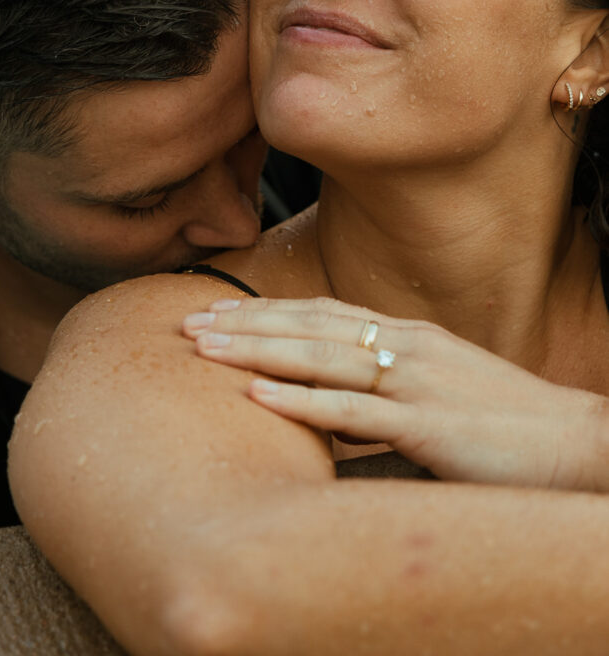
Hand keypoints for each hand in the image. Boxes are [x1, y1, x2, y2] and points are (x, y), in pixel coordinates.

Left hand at [183, 296, 608, 491]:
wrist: (579, 444)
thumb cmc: (509, 425)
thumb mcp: (440, 397)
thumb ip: (385, 398)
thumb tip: (332, 417)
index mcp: (409, 336)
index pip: (322, 313)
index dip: (267, 311)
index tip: (219, 311)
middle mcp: (407, 346)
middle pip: (309, 326)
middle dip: (244, 323)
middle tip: (185, 321)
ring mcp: (416, 381)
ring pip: (319, 358)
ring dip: (254, 350)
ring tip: (201, 347)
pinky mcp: (428, 425)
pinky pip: (353, 412)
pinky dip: (300, 400)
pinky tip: (257, 395)